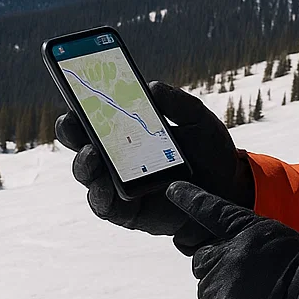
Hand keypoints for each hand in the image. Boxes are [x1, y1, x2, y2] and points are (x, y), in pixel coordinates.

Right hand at [55, 81, 254, 251]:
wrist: (228, 193)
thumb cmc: (210, 153)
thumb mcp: (199, 121)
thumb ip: (178, 103)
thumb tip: (152, 87)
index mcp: (128, 129)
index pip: (96, 113)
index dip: (80, 101)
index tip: (75, 89)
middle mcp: (115, 155)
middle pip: (80, 141)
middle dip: (70, 130)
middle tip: (72, 122)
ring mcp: (117, 184)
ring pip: (86, 173)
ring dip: (83, 163)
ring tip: (92, 154)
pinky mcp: (125, 211)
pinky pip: (103, 205)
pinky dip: (99, 195)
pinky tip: (104, 186)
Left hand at [165, 182, 298, 298]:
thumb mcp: (274, 237)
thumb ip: (246, 241)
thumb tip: (227, 254)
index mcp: (243, 229)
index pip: (210, 209)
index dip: (190, 198)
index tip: (173, 189)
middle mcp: (227, 253)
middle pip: (202, 261)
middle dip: (217, 270)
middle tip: (247, 281)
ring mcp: (222, 282)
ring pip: (206, 290)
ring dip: (222, 296)